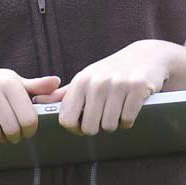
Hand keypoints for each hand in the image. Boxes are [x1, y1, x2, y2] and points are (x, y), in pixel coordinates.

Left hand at [58, 41, 177, 134]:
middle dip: (98, 127)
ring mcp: (118, 84)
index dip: (75, 129)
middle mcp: (97, 82)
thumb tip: (38, 101)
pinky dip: (129, 120)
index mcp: (81, 82)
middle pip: (89, 128)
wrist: (147, 56)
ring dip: (115, 124)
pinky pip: (127, 120)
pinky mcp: (138, 88)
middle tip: (105, 117)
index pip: (67, 120)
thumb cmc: (111, 71)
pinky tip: (130, 108)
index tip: (83, 126)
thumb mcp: (86, 78)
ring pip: (109, 126)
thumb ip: (63, 94)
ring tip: (118, 110)